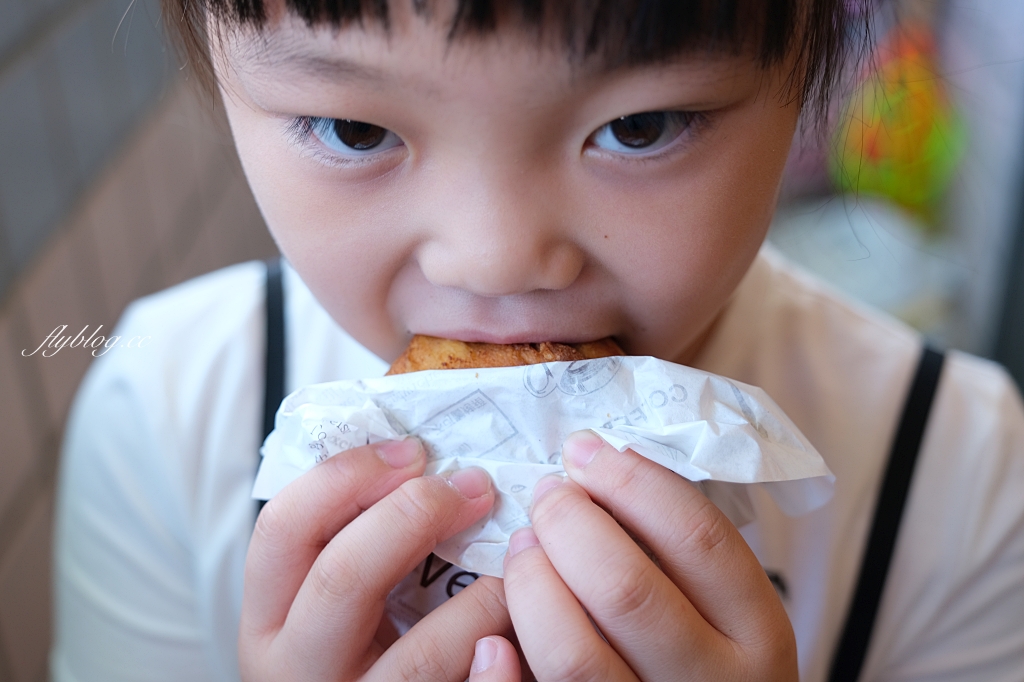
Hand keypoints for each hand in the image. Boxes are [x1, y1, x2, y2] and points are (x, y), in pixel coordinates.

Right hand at [239, 438, 514, 680]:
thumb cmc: (359, 649)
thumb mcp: (330, 600)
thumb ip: (353, 540)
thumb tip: (421, 457)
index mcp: (272, 619)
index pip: (283, 528)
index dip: (348, 476)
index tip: (412, 452)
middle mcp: (299, 668)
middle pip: (343, 578)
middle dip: (415, 517)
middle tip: (475, 487)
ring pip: (420, 656)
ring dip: (482, 597)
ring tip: (517, 562)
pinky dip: (497, 666)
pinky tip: (515, 639)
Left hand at [482, 430, 796, 681]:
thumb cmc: (703, 654)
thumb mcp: (721, 606)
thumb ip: (677, 550)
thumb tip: (596, 466)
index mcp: (757, 631)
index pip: (700, 537)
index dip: (634, 482)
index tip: (587, 452)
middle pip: (628, 588)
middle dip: (570, 524)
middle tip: (547, 494)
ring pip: (574, 651)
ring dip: (533, 582)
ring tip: (523, 546)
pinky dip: (505, 658)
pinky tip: (497, 628)